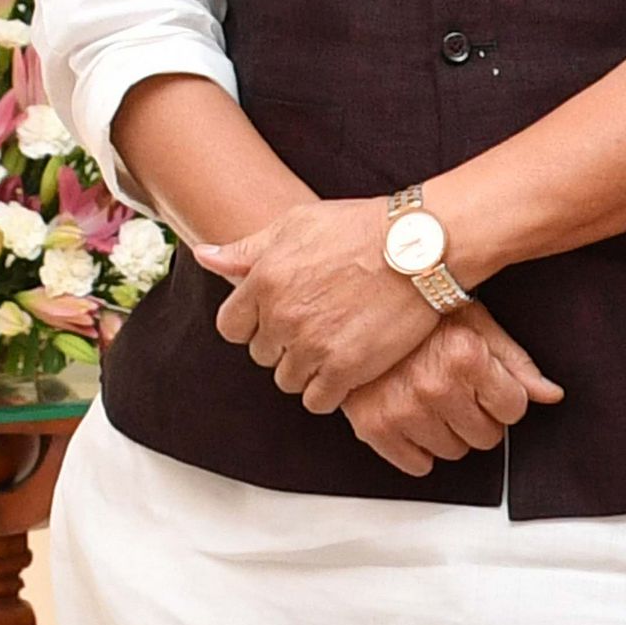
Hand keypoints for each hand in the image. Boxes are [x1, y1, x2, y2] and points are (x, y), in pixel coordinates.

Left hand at [195, 199, 435, 411]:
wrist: (422, 245)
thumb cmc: (362, 228)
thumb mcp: (297, 224)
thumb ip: (247, 248)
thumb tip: (204, 255)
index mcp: (264, 281)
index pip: (232, 327)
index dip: (255, 323)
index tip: (280, 317)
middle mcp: (282, 317)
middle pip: (263, 354)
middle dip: (285, 343)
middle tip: (319, 323)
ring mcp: (313, 345)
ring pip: (288, 380)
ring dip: (307, 368)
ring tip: (336, 343)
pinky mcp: (346, 369)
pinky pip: (318, 400)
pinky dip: (329, 389)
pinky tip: (347, 366)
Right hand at [339, 304, 564, 475]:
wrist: (358, 308)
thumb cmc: (420, 311)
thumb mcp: (476, 322)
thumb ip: (516, 362)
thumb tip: (550, 394)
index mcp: (467, 357)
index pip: (513, 409)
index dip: (504, 397)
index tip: (488, 384)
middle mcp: (435, 386)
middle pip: (486, 436)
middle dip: (479, 415)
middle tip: (458, 390)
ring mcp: (403, 409)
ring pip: (454, 452)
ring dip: (449, 431)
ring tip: (433, 398)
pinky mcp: (374, 427)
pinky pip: (416, 465)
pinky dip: (418, 448)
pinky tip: (413, 416)